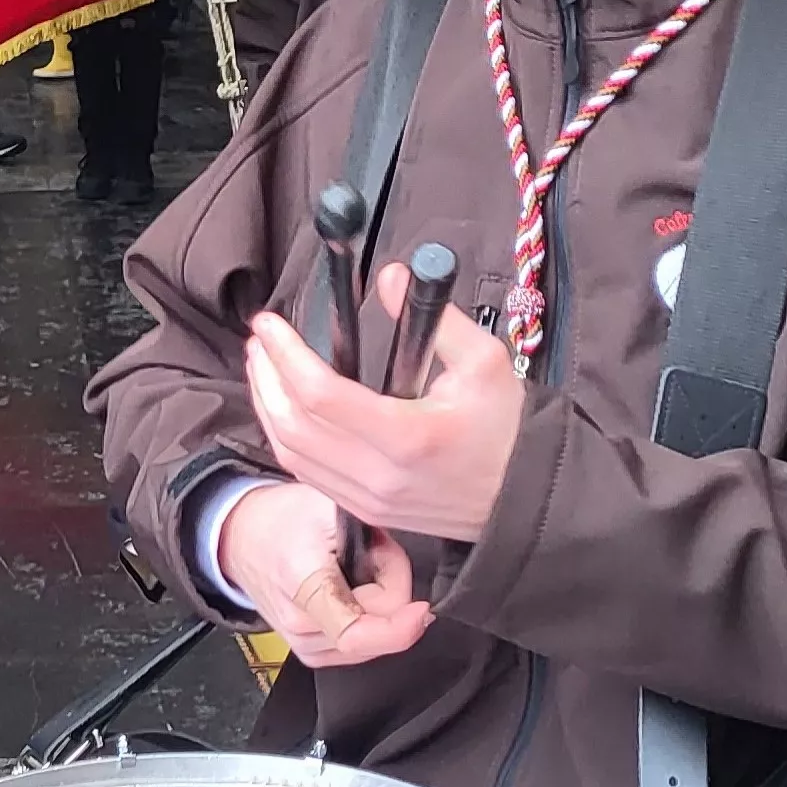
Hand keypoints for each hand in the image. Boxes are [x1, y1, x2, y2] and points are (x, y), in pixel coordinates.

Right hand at [215, 482, 429, 666]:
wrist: (241, 538)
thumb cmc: (280, 519)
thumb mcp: (329, 505)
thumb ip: (373, 532)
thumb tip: (404, 564)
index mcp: (304, 587)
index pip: (356, 632)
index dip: (399, 628)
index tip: (421, 610)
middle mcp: (301, 627)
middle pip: (378, 629)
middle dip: (390, 588)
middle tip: (372, 552)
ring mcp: (305, 646)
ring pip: (375, 640)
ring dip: (379, 605)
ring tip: (355, 569)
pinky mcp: (311, 653)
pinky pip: (363, 645)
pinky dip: (367, 618)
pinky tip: (350, 590)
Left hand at [245, 262, 526, 543]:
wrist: (526, 497)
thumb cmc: (507, 429)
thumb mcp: (484, 361)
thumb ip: (435, 318)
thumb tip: (391, 277)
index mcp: (408, 436)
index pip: (322, 395)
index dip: (286, 354)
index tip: (270, 323)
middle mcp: (381, 475)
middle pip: (294, 426)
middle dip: (266, 376)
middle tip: (260, 338)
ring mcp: (370, 498)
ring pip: (291, 453)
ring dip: (266, 405)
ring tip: (262, 365)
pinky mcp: (367, 509)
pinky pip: (307, 473)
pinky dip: (284, 437)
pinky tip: (282, 406)